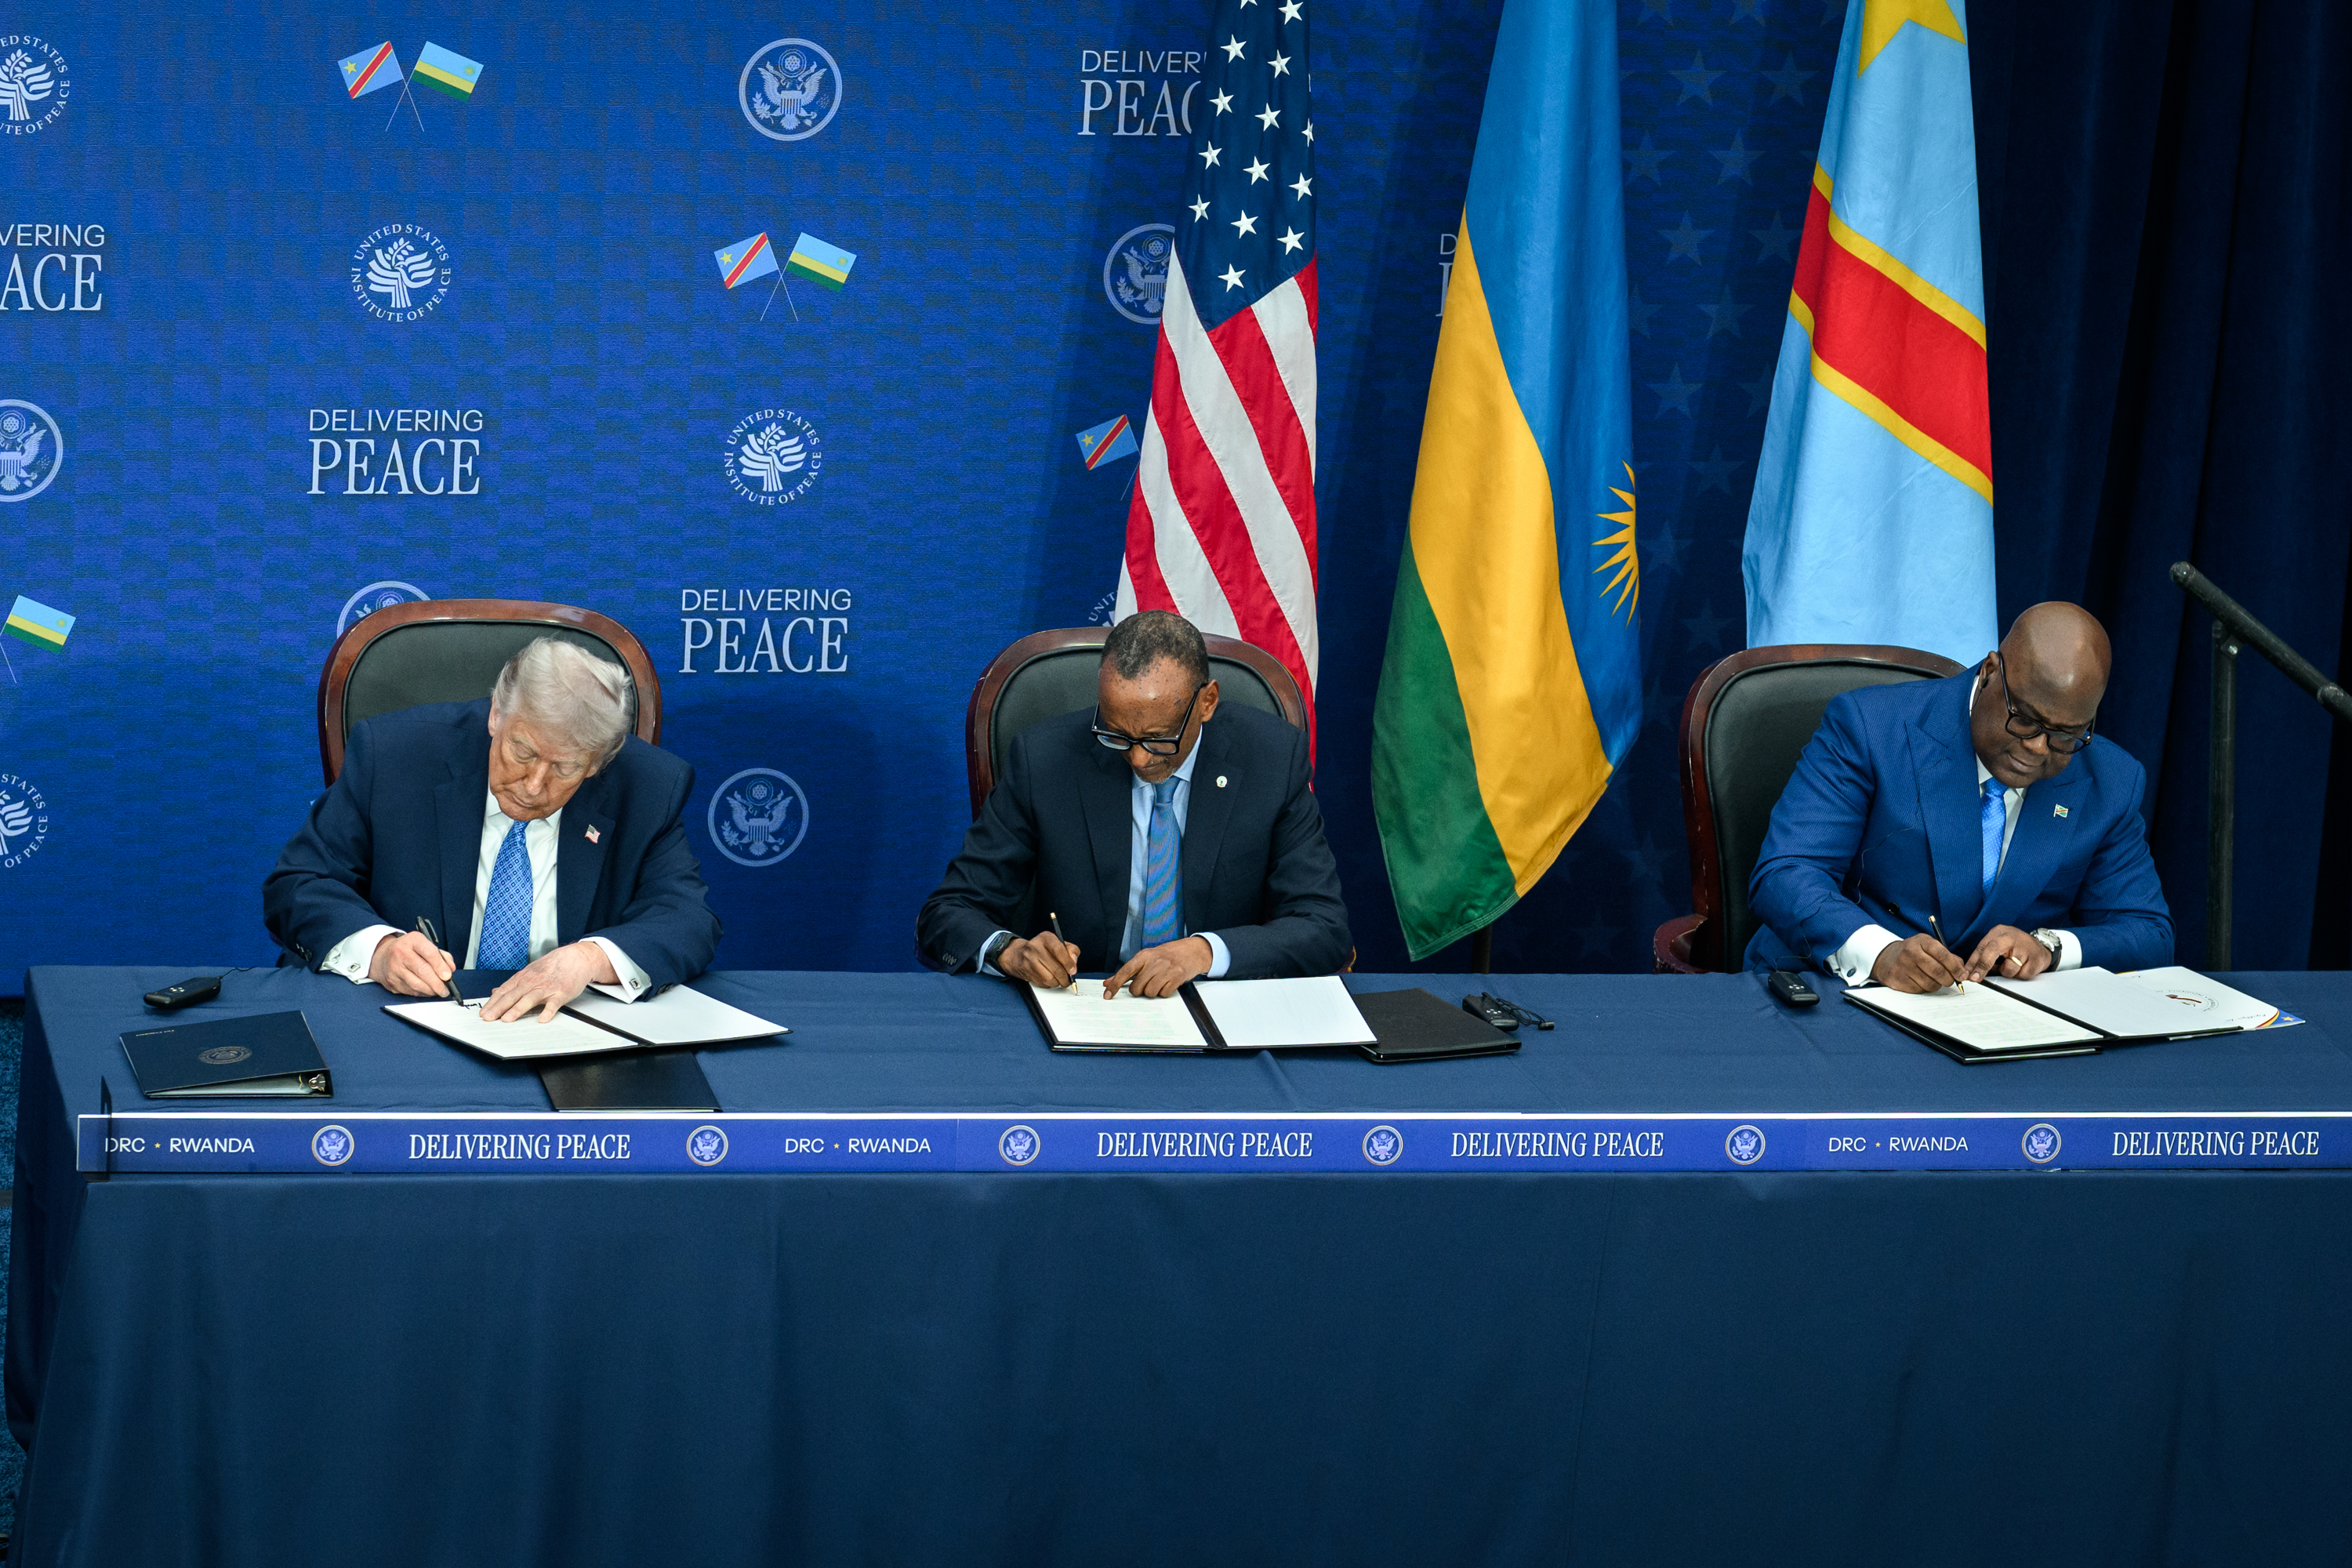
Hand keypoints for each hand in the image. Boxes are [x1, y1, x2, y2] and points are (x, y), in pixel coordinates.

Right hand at [370, 931, 456, 996]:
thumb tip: (450, 969)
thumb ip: (441, 955)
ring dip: (431, 990)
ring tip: (439, 991)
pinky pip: (410, 991)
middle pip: (423, 970)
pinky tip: (427, 991)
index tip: (448, 976)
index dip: (440, 966)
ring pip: (416, 984)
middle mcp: (401, 953)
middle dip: (437, 983)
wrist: (383, 955)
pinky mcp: (391, 982)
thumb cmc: (408, 950)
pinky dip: (422, 993)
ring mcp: (394, 968)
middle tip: (445, 989)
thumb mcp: (424, 944)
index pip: (429, 952)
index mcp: (413, 940)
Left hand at [481, 941, 617, 1022]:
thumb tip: (496, 991)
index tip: (483, 1012)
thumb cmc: (554, 966)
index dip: (492, 1002)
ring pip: (529, 999)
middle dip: (499, 1007)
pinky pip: (553, 1004)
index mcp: (524, 978)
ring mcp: (547, 988)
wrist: (577, 958)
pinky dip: (548, 1012)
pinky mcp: (561, 993)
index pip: (504, 991)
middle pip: (513, 995)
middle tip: (488, 1018)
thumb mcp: (531, 971)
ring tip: (507, 1019)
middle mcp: (533, 982)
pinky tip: (542, 1019)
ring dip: (517, 1009)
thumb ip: (513, 983)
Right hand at [997, 930, 1080, 988]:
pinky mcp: (1027, 972)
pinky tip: (1050, 979)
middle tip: (1069, 980)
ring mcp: (1029, 961)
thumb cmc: (1044, 949)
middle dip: (1065, 977)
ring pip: (1049, 978)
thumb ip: (1071, 950)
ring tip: (1060, 980)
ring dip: (1058, 982)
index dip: (1068, 962)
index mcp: (1046, 938)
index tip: (1073, 971)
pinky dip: (1050, 984)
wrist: (1020, 955)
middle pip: (1055, 968)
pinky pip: (1043, 983)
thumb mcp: (1059, 943)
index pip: (1058, 950)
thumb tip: (1073, 962)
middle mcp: (1035, 947)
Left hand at [1106, 936, 1213, 999]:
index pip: (1125, 971)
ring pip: (1149, 992)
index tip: (1108, 995)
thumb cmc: (1165, 956)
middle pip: (1137, 987)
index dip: (1115, 985)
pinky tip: (1167, 983)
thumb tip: (1107, 983)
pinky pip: (1163, 994)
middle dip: (1139, 990)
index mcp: (1143, 956)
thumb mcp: (1145, 959)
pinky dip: (1163, 992)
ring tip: (1158, 982)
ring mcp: (1166, 969)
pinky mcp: (1177, 977)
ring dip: (1152, 992)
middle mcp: (1154, 961)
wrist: (1190, 952)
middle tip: (1146, 984)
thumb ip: (1126, 972)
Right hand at [1871, 932, 1966, 992]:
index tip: (1962, 975)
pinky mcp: (1897, 980)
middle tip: (1951, 981)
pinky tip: (1921, 981)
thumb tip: (1962, 970)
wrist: (1886, 958)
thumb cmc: (1913, 952)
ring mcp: (1903, 967)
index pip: (1943, 955)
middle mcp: (1910, 953)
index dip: (1955, 967)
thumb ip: (1946, 955)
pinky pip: (1919, 990)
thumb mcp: (1928, 946)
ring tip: (1934, 979)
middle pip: (1938, 971)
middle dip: (1949, 979)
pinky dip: (1924, 988)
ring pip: (1930, 983)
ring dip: (1937, 985)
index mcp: (1921, 941)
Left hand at [1965, 925, 2053, 982]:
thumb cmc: (2015, 946)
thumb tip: (1973, 972)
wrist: (2040, 946)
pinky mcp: (2036, 959)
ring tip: (2014, 965)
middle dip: (1982, 967)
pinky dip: (2020, 974)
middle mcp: (2010, 937)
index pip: (1982, 948)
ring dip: (2008, 972)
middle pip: (1992, 951)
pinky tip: (2024, 966)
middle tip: (1975, 978)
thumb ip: (1986, 955)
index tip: (1966, 974)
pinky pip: (2022, 975)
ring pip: (2008, 968)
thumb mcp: (1998, 944)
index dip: (1972, 962)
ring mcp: (2024, 948)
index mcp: (1999, 932)